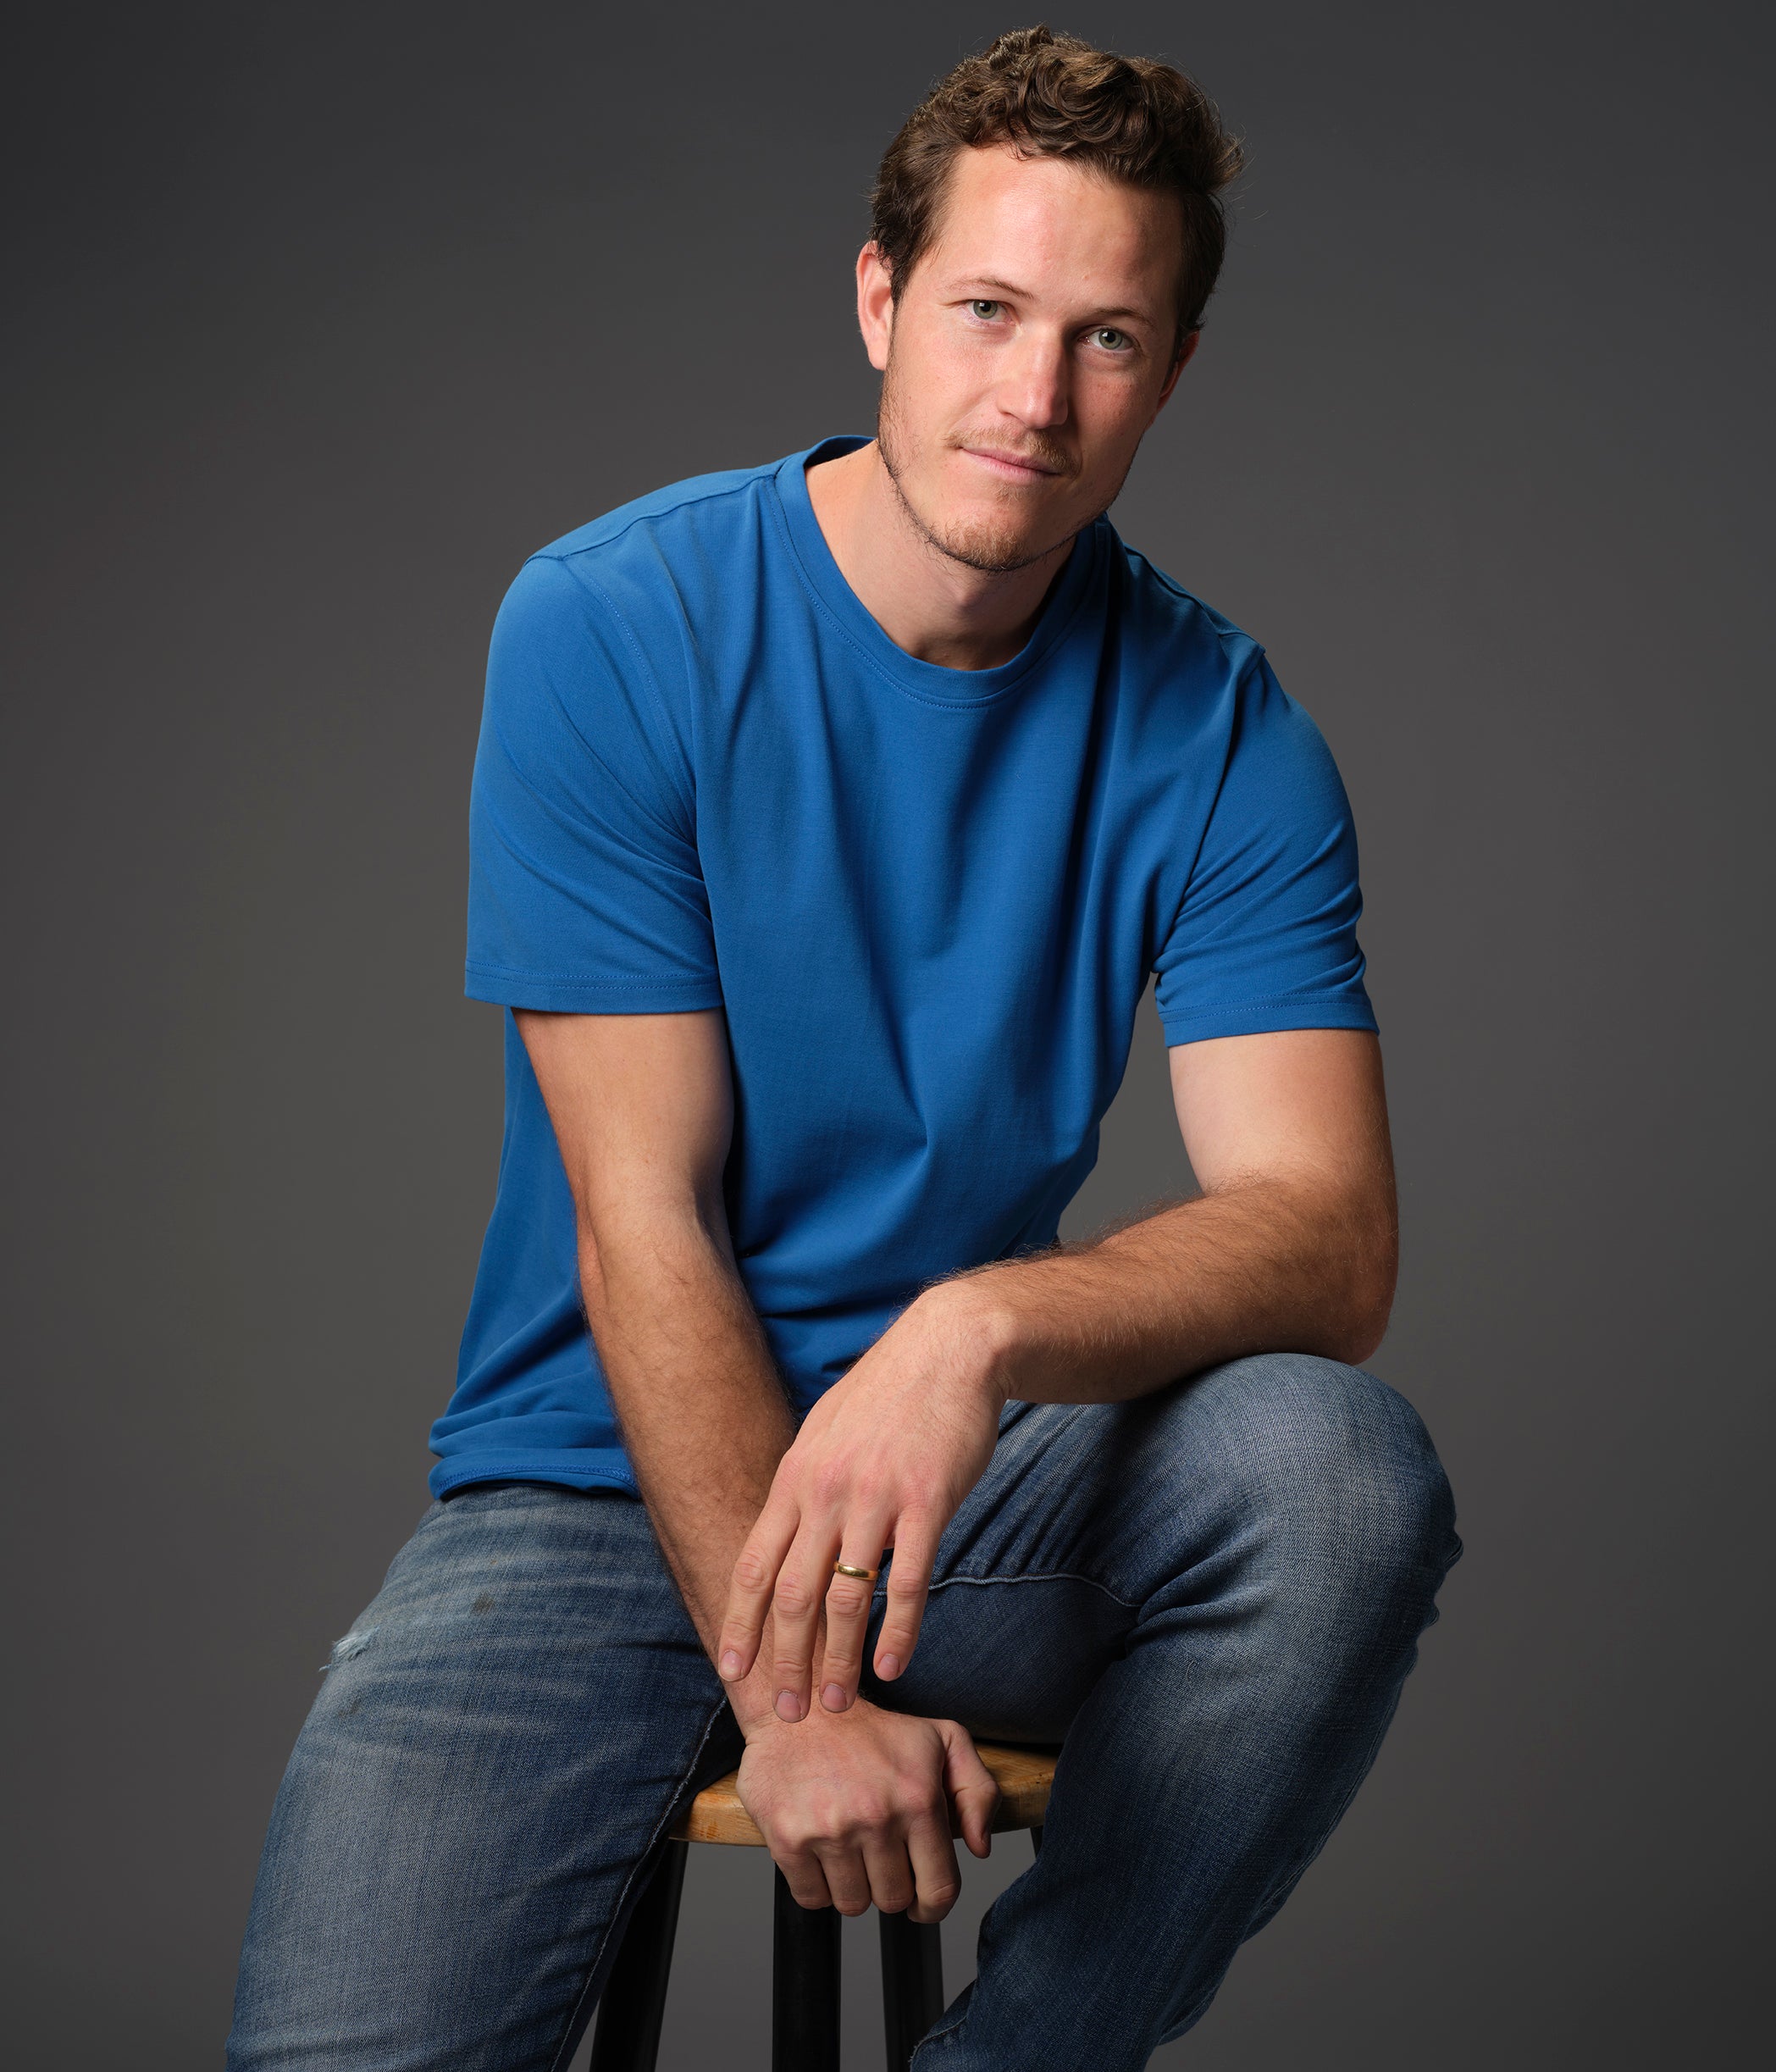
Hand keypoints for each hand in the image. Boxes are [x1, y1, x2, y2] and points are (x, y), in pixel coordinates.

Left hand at [718, 1285, 1007, 1720]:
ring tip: (838, 1702)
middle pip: (793, 1594)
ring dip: (839, 1659)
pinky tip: (894, 1665)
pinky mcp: (927, 1501)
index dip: (742, 1624)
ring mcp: (875, 1497)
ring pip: (846, 1597)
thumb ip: (804, 1487)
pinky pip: (908, 1580)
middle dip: (784, 1660)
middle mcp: (826, 1491)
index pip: (756, 1565)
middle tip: (786, 1712)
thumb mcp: (826, 1433)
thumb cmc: (888, 1395)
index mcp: (796, 1478)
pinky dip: (898, 1630)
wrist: (949, 1348)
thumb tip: (786, 1538)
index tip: (733, 1670)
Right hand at [737, 1695, 997, 1917]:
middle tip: (878, 1858)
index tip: (921, 1902)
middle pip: (892, 1900)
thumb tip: (980, 1848)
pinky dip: (817, 1886)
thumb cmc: (874, 1730)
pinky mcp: (788, 1838)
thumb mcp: (943, 1740)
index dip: (933, 1906)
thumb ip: (978, 1791)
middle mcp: (876, 1817)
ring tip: (850, 1851)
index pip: (939, 1888)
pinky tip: (822, 1852)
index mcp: (919, 1799)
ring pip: (852, 1904)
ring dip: (853, 1887)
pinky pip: (811, 1898)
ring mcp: (830, 1831)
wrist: (802, 1704)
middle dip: (889, 1886)